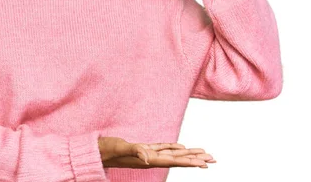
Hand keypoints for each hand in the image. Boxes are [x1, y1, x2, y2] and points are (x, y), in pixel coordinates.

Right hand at [98, 137, 214, 168]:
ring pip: (173, 153)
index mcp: (149, 159)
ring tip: (203, 154)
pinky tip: (181, 147)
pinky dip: (174, 147)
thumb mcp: (121, 148)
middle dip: (196, 159)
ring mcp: (148, 153)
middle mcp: (152, 158)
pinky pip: (163, 148)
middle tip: (213, 160)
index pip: (174, 161)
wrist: (97, 151)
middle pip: (179, 159)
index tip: (204, 164)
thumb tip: (147, 158)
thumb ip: (135, 151)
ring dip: (189, 153)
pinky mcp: (144, 148)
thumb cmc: (108, 150)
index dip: (189, 162)